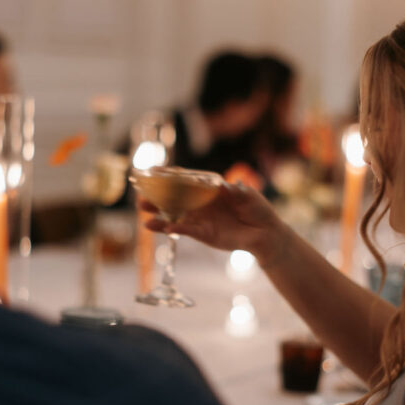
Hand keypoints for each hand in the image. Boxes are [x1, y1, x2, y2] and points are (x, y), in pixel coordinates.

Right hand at [141, 183, 284, 265]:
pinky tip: (163, 228)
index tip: (152, 171)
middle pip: (175, 198)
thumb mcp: (249, 196)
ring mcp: (200, 219)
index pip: (186, 180)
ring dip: (159, 215)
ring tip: (143, 216)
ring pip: (175, 216)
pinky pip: (186, 230)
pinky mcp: (203, 234)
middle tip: (140, 195)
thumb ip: (238, 191)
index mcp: (209, 189)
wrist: (265, 233)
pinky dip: (175, 229)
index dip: (170, 176)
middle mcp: (201, 203)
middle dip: (157, 196)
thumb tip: (228, 187)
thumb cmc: (258, 210)